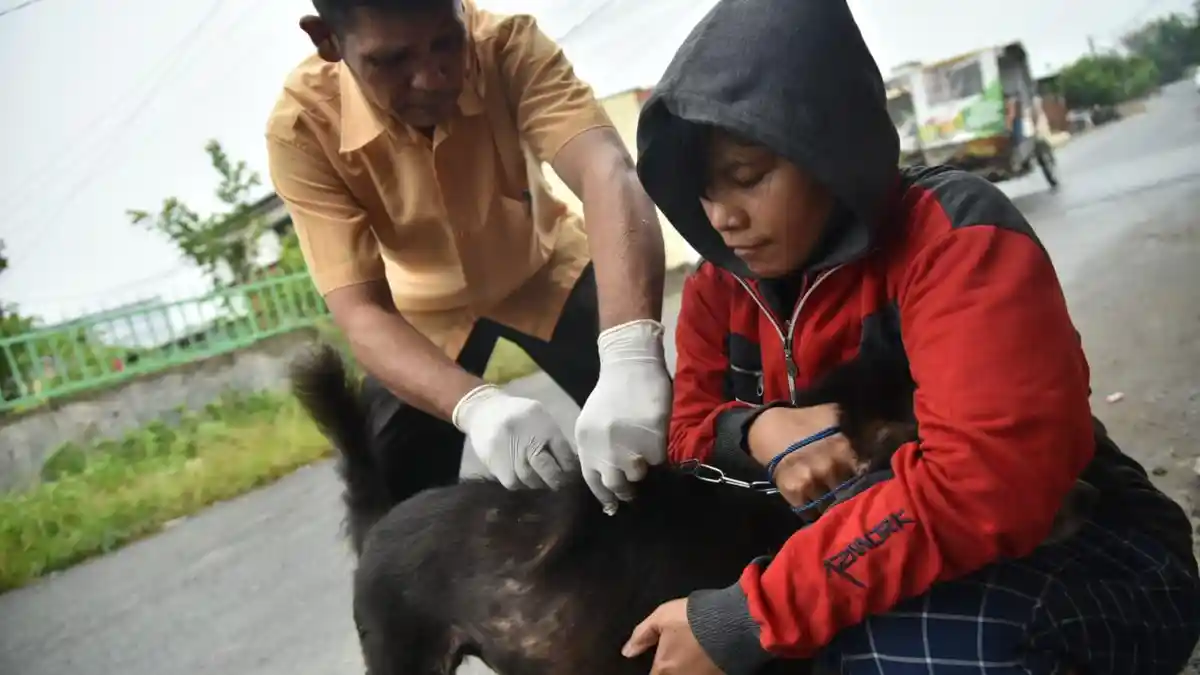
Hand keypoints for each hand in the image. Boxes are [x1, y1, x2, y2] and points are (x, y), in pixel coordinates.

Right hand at [452, 384, 577, 489]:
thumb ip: (555, 438)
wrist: (483, 411)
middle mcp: (528, 441)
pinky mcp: (498, 467)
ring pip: (532, 481)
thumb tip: (570, 463)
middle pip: (549, 470)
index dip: (570, 468)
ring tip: (542, 479)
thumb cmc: (518, 414)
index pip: (564, 455)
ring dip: (540, 483)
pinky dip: (522, 484)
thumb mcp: (541, 417)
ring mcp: (512, 455)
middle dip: (557, 479)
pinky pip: (515, 484)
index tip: (571, 473)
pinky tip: (524, 476)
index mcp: (544, 427)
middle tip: (559, 482)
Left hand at [574, 320, 672, 512]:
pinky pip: (657, 458)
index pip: (593, 482)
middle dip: (626, 490)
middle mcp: (604, 447)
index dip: (605, 496)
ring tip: (644, 453)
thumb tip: (608, 478)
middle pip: (616, 485)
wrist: (629, 364)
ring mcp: (628, 444)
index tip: (614, 506)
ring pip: (638, 473)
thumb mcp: (593, 423)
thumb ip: (597, 450)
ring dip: (643, 467)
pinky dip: (658, 453)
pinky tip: (655, 438)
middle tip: (634, 490)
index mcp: (585, 443)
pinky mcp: (651, 437)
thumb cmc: (612, 393)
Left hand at [623, 598, 722, 674]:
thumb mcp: (661, 618)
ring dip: (687, 667)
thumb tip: (627, 652)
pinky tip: (704, 655)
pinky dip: (702, 667)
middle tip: (674, 654)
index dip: (654, 669)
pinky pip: (705, 672)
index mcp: (665, 668)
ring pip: (689, 674)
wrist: (731, 621)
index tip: (657, 662)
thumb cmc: (691, 618)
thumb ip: (641, 636)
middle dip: (669, 669)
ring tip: (690, 652)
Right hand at [747, 405, 862, 508]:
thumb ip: (861, 426)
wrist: (768, 428)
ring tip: (835, 504)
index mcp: (845, 449)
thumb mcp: (836, 414)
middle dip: (853, 496)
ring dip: (834, 507)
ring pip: (832, 506)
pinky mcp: (793, 493)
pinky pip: (810, 513)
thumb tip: (891, 432)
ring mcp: (811, 482)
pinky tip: (816, 505)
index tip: (873, 486)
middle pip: (851, 494)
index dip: (871, 482)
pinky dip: (814, 513)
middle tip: (854, 498)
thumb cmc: (806, 421)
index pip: (868, 476)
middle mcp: (830, 468)